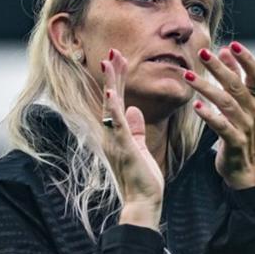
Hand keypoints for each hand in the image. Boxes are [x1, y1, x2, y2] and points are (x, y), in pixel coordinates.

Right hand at [101, 49, 164, 229]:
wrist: (144, 202)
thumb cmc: (143, 178)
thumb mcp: (141, 147)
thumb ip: (136, 128)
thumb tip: (133, 109)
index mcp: (119, 132)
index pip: (118, 100)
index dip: (118, 79)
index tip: (119, 58)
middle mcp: (113, 133)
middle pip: (112, 97)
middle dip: (113, 74)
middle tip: (113, 51)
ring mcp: (116, 140)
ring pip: (111, 106)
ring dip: (110, 83)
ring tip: (109, 62)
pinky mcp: (123, 148)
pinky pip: (116, 124)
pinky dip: (113, 108)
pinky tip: (110, 92)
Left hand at [184, 41, 254, 189]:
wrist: (243, 167)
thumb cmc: (239, 128)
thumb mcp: (239, 102)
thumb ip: (235, 76)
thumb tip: (226, 50)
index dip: (247, 59)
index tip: (233, 44)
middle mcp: (253, 110)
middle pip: (236, 85)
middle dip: (218, 68)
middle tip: (202, 53)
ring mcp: (245, 127)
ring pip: (226, 103)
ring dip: (206, 88)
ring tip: (188, 75)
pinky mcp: (235, 142)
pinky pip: (221, 126)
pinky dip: (209, 115)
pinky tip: (196, 105)